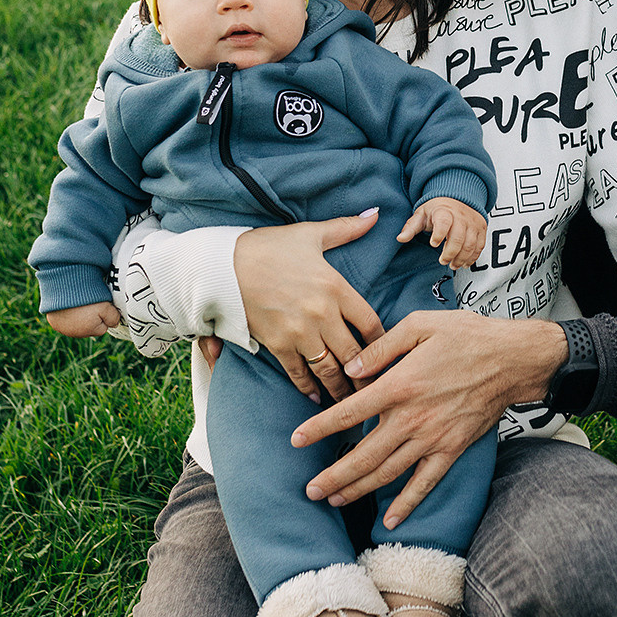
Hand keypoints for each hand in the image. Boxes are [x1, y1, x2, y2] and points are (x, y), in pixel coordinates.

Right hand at [47, 301, 122, 338]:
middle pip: (89, 327)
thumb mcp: (106, 306)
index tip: (100, 304)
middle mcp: (75, 333)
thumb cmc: (87, 297)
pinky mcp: (53, 322)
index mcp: (89, 331)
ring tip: (78, 303)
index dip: (103, 314)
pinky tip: (68, 305)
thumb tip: (115, 324)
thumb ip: (113, 318)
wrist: (63, 287)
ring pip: (76, 325)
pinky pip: (63, 320)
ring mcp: (63, 329)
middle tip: (89, 303)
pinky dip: (66, 314)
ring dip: (78, 316)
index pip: (103, 327)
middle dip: (91, 317)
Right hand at [233, 212, 385, 402]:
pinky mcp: (278, 344)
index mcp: (336, 287)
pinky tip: (317, 398)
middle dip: (368, 374)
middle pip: (355, 354)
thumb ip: (347, 228)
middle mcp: (322, 313)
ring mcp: (300, 332)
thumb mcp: (311, 234)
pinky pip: (299, 373)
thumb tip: (375, 214)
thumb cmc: (269, 246)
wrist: (224, 264)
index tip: (392, 355)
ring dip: (343, 388)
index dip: (384, 343)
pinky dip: (309, 388)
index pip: (371, 323)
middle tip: (380, 390)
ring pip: (330, 369)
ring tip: (353, 402)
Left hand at [291, 310, 566, 527]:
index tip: (296, 440)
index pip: (350, 412)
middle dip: (333, 475)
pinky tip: (389, 520)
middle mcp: (412, 418)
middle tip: (309, 490)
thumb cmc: (466, 335)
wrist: (513, 359)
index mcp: (400, 385)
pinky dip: (407, 504)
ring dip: (359, 489)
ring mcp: (433, 438)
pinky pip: (426, 483)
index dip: (320, 429)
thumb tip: (349, 369)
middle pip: (364, 454)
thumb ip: (381, 347)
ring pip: (388, 472)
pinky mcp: (452, 449)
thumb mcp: (420, 324)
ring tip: (334, 500)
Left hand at [396, 197, 487, 267]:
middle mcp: (460, 216)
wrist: (458, 198)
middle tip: (442, 261)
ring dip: (462, 258)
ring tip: (453, 264)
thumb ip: (411, 227)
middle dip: (450, 253)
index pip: (443, 222)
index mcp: (444, 211)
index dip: (439, 234)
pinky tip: (464, 262)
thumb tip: (400, 238)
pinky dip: (473, 257)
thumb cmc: (438, 208)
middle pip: (458, 237)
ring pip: (470, 244)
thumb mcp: (422, 214)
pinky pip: (480, 246)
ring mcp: (472, 223)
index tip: (433, 243)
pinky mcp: (481, 228)